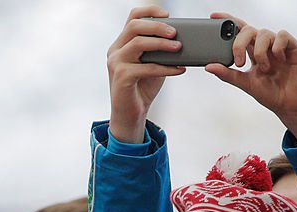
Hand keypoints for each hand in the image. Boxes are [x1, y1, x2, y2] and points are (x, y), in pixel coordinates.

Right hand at [107, 6, 186, 142]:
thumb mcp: (152, 61)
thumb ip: (159, 48)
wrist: (130, 114)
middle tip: (175, 33)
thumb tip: (181, 36)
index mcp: (122, 43)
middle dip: (157, 26)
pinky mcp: (121, 77)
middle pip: (135, 26)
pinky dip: (165, 68)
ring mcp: (116, 63)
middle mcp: (115, 50)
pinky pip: (146, 67)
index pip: (133, 17)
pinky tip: (179, 69)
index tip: (168, 15)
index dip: (150, 11)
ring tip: (179, 48)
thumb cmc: (143, 86)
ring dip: (161, 44)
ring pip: (138, 43)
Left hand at [205, 17, 296, 139]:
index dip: (228, 21)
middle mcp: (265, 45)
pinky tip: (278, 59)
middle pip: (248, 30)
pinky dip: (276, 47)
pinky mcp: (294, 47)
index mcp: (252, 51)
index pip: (239, 31)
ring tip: (264, 68)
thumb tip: (208, 66)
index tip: (213, 16)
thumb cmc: (269, 93)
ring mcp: (279, 45)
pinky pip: (281, 35)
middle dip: (239, 43)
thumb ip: (228, 74)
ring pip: (264, 33)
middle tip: (238, 62)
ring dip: (259, 51)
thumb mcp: (245, 83)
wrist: (289, 104)